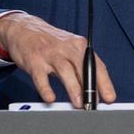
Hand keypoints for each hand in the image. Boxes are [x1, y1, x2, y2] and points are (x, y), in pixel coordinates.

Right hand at [0, 12, 116, 106]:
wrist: (24, 29)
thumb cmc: (50, 43)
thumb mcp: (69, 49)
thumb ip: (81, 68)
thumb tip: (94, 92)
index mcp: (79, 46)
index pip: (97, 65)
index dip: (105, 83)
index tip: (109, 98)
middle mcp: (67, 48)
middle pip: (83, 68)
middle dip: (90, 87)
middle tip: (94, 104)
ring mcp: (50, 54)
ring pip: (65, 71)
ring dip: (73, 89)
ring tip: (78, 104)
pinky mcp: (34, 61)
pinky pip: (41, 77)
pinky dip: (46, 88)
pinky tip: (50, 98)